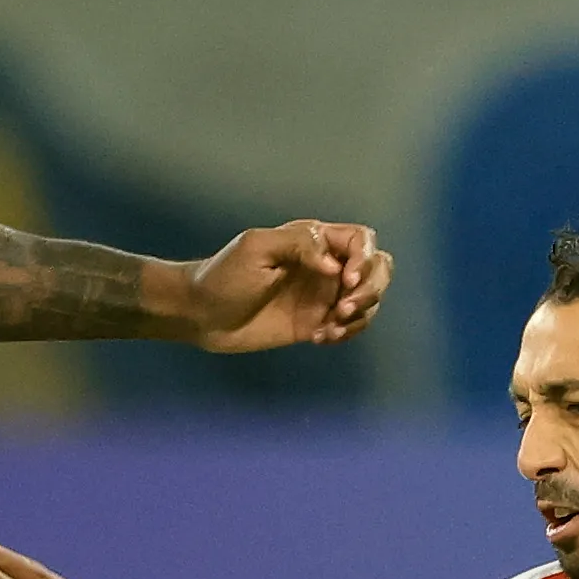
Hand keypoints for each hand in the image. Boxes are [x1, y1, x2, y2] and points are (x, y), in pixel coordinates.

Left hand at [181, 220, 392, 352]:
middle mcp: (326, 265)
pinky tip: (318, 338)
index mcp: (314, 240)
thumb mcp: (256, 248)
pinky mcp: (316, 323)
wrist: (201, 315)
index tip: (343, 281)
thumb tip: (335, 264)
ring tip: (328, 329)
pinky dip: (345, 333)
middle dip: (371, 289)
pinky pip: (349, 326)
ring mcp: (323, 296)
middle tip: (343, 309)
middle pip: (377, 269)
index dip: (364, 259)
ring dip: (359, 316)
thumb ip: (299, 245)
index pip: (361, 240)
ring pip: (368, 300)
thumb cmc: (223, 275)